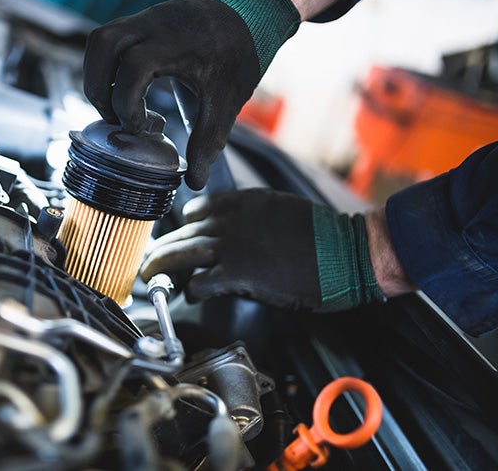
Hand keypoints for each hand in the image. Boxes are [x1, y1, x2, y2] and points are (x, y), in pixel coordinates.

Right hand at [83, 0, 299, 189]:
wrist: (254, 12)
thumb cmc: (241, 55)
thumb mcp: (227, 102)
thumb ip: (208, 142)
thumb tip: (194, 181)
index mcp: (179, 44)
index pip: (134, 66)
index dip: (127, 101)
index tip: (140, 127)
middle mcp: (156, 23)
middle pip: (104, 45)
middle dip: (98, 88)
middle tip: (114, 117)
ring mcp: (147, 17)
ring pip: (100, 39)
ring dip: (96, 75)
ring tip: (113, 104)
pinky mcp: (142, 19)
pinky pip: (109, 38)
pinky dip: (106, 65)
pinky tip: (124, 87)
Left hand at [140, 189, 382, 310]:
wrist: (348, 252)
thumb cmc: (324, 236)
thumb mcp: (283, 211)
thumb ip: (253, 219)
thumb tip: (236, 234)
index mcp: (243, 202)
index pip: (197, 210)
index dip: (183, 227)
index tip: (176, 238)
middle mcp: (231, 220)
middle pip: (182, 233)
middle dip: (162, 248)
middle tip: (149, 261)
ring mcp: (232, 246)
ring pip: (181, 253)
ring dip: (161, 266)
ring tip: (150, 277)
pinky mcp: (238, 274)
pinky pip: (200, 282)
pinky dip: (191, 289)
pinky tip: (190, 294)